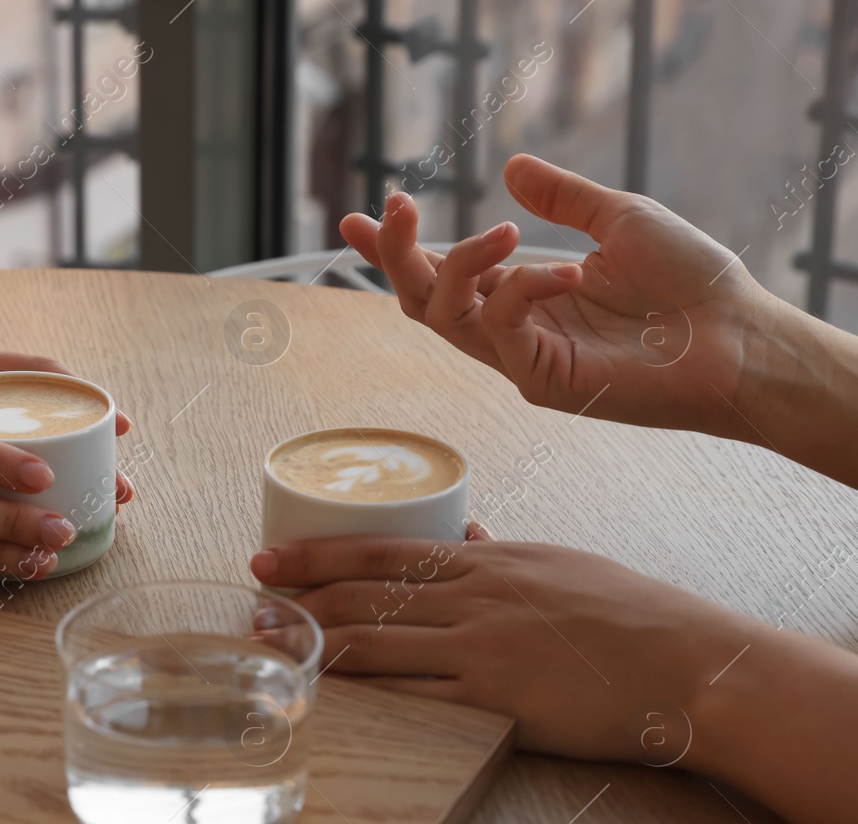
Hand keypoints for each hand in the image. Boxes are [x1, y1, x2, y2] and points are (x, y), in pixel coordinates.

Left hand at [250, 532, 763, 763]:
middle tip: (246, 601)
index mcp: (490, 561)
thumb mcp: (561, 563)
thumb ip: (503, 552)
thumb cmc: (631, 614)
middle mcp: (475, 597)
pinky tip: (323, 693)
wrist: (689, 664)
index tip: (269, 558)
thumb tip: (469, 532)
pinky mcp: (496, 701)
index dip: (317, 555)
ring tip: (263, 644)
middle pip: (365, 594)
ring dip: (311, 643)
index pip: (382, 552)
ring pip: (376, 641)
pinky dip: (361, 693)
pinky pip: (412, 696)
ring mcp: (483, 649)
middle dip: (296, 598)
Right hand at [339, 156, 780, 439]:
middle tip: (396, 205)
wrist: (741, 338)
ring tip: (504, 231)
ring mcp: (523, 360)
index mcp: (524, 296)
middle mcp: (513, 331)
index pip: (440, 275)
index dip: (394, 251)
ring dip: (459, 264)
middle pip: (420, 301)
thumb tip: (513, 167)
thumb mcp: (621, 220)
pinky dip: (522, 290)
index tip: (356, 219)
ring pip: (444, 317)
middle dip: (396, 254)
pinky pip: (502, 330)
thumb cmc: (693, 285)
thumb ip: (564, 198)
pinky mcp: (543, 382)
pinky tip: (568, 271)